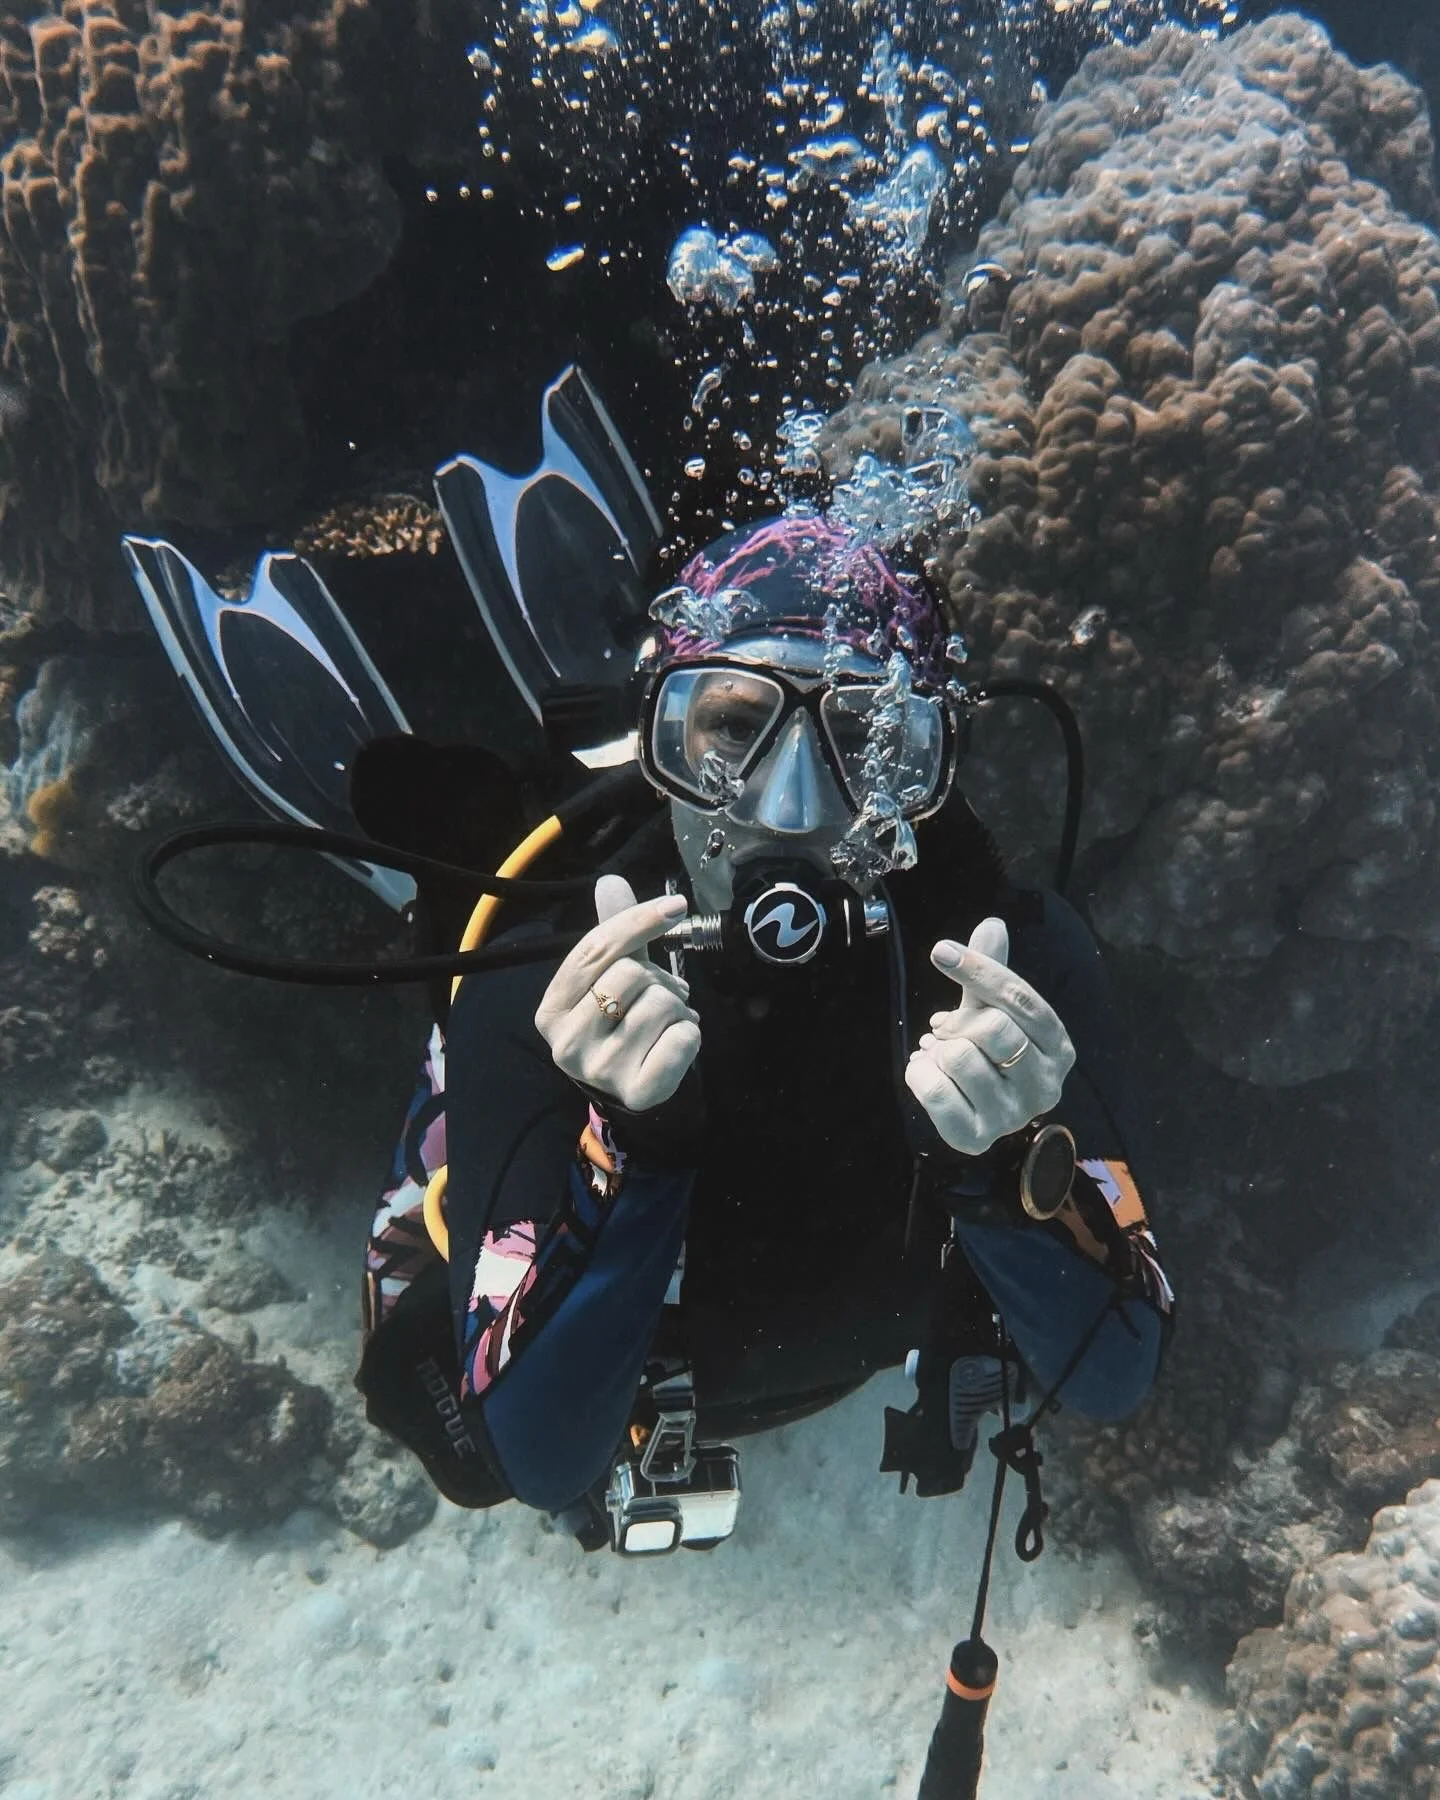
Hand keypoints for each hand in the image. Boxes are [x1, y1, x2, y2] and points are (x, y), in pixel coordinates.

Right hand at [534, 875, 701, 1111]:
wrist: (631, 1089)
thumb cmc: (618, 1025)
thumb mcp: (610, 978)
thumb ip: (613, 935)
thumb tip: (611, 881)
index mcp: (552, 1009)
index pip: (594, 950)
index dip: (637, 921)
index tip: (675, 906)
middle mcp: (567, 1043)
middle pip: (631, 973)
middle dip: (658, 978)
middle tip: (660, 997)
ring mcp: (601, 1070)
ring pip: (661, 1003)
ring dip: (678, 1007)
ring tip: (667, 1023)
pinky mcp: (639, 1091)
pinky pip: (683, 1038)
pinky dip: (691, 1034)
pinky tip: (674, 1045)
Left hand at [904, 917, 1074, 1156]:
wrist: (979, 1114)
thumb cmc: (992, 1055)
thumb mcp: (996, 1010)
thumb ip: (993, 971)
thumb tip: (992, 924)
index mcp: (1058, 1046)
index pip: (1020, 999)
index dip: (979, 970)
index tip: (940, 951)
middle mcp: (1045, 1085)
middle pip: (993, 1027)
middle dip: (959, 1021)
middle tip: (947, 1029)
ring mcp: (1012, 1116)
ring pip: (958, 1057)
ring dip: (936, 1049)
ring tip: (942, 1056)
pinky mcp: (976, 1138)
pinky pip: (933, 1090)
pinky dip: (919, 1073)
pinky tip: (929, 1073)